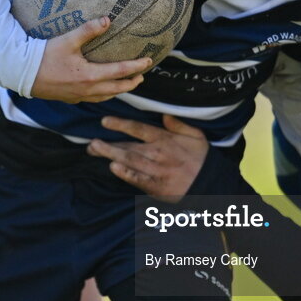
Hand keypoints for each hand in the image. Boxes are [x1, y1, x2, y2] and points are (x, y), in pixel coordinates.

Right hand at [32, 17, 152, 102]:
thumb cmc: (45, 55)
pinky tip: (102, 90)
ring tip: (126, 83)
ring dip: (119, 90)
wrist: (22, 73)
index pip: (121, 71)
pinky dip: (104, 95)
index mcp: (90, 76)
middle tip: (142, 76)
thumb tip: (108, 20)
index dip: (137, 66)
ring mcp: (79, 96)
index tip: (149, 61)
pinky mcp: (70, 98)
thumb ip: (88, 30)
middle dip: (132, 82)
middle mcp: (88, 89)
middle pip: (117, 88)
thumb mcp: (68, 40)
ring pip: (106, 96)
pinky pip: (94, 99)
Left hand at [87, 114, 208, 200]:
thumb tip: (164, 115)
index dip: (120, 124)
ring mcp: (156, 170)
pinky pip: (138, 179)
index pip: (138, 129)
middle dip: (108, 144)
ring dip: (110, 155)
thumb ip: (178, 124)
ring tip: (94, 150)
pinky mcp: (157, 186)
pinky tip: (113, 169)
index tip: (104, 121)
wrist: (210, 183)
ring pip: (129, 161)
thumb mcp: (195, 135)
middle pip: (128, 146)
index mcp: (165, 139)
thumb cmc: (201, 158)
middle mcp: (158, 153)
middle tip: (90, 142)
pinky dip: (126, 174)